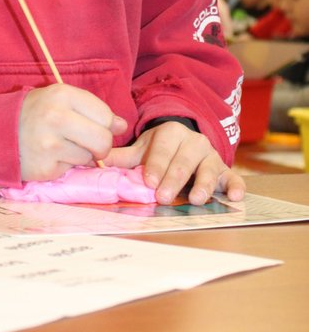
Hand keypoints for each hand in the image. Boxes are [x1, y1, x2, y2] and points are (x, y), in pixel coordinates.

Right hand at [19, 84, 126, 181]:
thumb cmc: (34, 113)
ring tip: (60, 145)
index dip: (105, 124)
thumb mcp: (59, 99)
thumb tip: (122, 125)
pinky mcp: (44, 168)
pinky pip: (70, 170)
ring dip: (80, 155)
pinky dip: (64, 164)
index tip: (93, 125)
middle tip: (87, 143)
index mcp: (61, 95)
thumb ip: (92, 109)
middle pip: (103, 140)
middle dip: (101, 146)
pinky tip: (49, 155)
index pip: (105, 114)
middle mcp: (55, 117)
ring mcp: (49, 145)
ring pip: (88, 157)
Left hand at [105, 121, 245, 204]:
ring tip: (196, 199)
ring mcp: (211, 155)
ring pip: (209, 169)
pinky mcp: (225, 169)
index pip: (162, 150)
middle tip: (164, 196)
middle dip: (173, 179)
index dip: (155, 165)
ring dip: (203, 184)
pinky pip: (233, 176)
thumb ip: (122, 157)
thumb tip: (96, 160)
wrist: (184, 140)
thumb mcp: (141, 149)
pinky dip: (236, 186)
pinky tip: (235, 197)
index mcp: (170, 133)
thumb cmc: (160, 149)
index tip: (148, 181)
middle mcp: (194, 142)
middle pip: (184, 161)